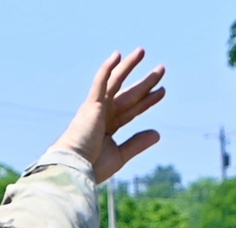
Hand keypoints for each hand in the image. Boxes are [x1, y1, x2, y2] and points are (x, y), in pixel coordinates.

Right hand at [53, 50, 164, 183]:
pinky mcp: (91, 106)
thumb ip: (137, 143)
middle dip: (145, 83)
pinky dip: (107, 69)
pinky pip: (100, 83)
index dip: (147, 101)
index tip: (161, 91)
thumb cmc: (92, 167)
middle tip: (161, 70)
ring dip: (129, 66)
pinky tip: (117, 55)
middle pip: (128, 95)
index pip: (131, 111)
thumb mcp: (119, 155)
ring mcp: (95, 109)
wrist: (74, 168)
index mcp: (107, 128)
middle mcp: (102, 116)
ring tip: (142, 51)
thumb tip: (158, 133)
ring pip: (116, 83)